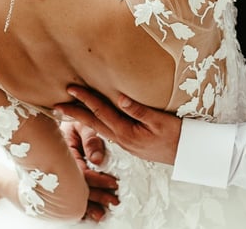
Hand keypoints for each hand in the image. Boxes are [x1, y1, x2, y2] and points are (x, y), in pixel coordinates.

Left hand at [55, 86, 181, 165]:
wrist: (188, 156)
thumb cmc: (177, 136)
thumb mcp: (160, 121)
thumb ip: (139, 110)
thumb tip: (120, 98)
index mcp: (127, 132)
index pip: (101, 112)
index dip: (85, 100)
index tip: (70, 90)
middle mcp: (123, 140)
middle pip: (94, 124)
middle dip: (74, 113)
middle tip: (57, 105)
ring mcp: (126, 144)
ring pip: (100, 129)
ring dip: (84, 119)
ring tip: (70, 110)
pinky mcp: (131, 144)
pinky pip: (109, 132)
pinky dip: (97, 124)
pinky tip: (94, 119)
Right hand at [60, 120, 118, 220]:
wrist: (64, 117)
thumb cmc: (75, 119)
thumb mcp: (83, 124)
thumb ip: (91, 139)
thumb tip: (98, 160)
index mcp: (65, 152)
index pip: (82, 172)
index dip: (97, 180)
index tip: (113, 183)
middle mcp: (62, 165)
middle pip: (77, 186)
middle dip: (96, 196)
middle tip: (113, 201)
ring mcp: (62, 172)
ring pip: (73, 193)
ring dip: (87, 205)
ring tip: (101, 214)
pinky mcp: (64, 177)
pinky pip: (70, 193)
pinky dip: (79, 204)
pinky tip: (86, 213)